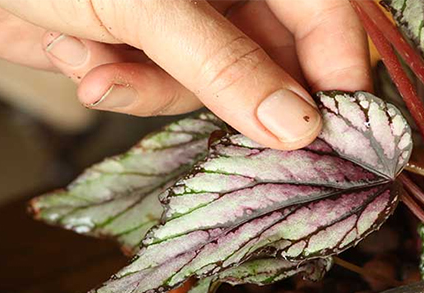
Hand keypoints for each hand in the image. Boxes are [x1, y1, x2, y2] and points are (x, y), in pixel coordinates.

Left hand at [0, 0, 370, 149]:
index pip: (327, 14)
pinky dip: (120, 86)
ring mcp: (184, 21)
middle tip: (242, 147)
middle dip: (238, 100)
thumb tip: (298, 127)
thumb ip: (224, 66)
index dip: (341, 73)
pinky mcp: (141, 49)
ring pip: (212, 87)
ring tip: (104, 71)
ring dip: (155, 90)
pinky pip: (158, 91)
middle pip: (275, 61)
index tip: (341, 134)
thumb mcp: (147, 6)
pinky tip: (83, 62)